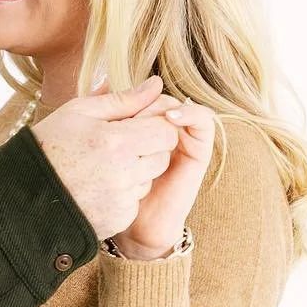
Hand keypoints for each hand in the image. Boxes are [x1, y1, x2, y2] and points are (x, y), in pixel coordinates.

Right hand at [31, 77, 179, 239]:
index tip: (138, 125)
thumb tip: (155, 84)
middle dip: (147, 149)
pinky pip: (133, 202)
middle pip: (162, 157)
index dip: (157, 126)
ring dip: (135, 172)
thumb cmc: (49, 146)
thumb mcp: (79, 112)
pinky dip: (122, 194)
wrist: (23, 194)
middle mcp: (123, 175)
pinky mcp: (117, 219)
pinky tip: (96, 186)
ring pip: (148, 180)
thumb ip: (123, 99)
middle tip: (118, 145)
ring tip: (102, 167)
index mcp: (116, 142)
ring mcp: (121, 201)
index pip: (167, 132)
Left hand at [108, 94, 214, 258]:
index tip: (113, 108)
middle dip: (145, 102)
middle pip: (159, 99)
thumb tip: (105, 78)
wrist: (134, 229)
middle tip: (130, 114)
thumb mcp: (102, 148)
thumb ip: (104, 118)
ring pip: (178, 107)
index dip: (131, 97)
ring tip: (144, 119)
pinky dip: (190, 113)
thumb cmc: (112, 193)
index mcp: (139, 131)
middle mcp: (161, 133)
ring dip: (163, 108)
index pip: (140, 97)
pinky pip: (203, 122)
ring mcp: (182, 140)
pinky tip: (170, 118)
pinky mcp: (198, 152)